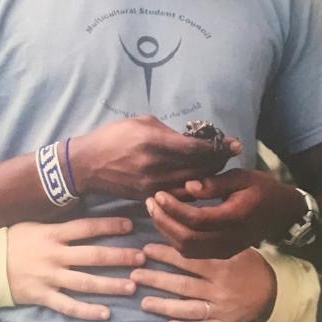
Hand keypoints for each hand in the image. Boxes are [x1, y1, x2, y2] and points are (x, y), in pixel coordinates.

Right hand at [7, 217, 144, 320]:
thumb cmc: (11, 241)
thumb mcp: (32, 224)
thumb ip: (57, 224)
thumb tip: (82, 216)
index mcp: (52, 234)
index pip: (86, 228)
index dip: (110, 226)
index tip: (131, 226)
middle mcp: (54, 255)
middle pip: (93, 255)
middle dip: (120, 257)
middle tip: (142, 258)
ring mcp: (49, 277)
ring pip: (85, 282)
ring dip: (110, 285)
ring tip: (131, 286)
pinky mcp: (42, 296)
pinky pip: (68, 306)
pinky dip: (87, 311)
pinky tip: (105, 313)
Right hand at [68, 116, 240, 200]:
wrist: (87, 165)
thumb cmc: (113, 137)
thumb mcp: (140, 123)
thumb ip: (168, 132)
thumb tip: (190, 140)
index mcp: (155, 143)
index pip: (197, 148)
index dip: (219, 146)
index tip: (235, 143)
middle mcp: (157, 167)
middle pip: (201, 168)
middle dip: (219, 160)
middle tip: (229, 153)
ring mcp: (154, 186)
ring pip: (194, 184)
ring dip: (209, 175)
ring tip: (217, 166)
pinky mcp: (149, 198)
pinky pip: (180, 194)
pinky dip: (194, 187)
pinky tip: (200, 180)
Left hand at [130, 244, 276, 321]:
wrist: (275, 291)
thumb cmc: (250, 264)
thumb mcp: (236, 248)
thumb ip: (212, 243)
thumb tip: (182, 229)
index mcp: (222, 267)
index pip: (189, 260)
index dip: (166, 255)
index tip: (146, 250)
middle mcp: (219, 289)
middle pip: (183, 285)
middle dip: (157, 280)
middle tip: (134, 274)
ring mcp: (221, 309)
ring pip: (189, 308)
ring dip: (165, 306)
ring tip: (144, 302)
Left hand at [146, 169, 303, 258]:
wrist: (283, 212)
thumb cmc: (262, 189)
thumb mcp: (242, 177)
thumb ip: (215, 183)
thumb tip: (188, 187)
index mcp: (236, 218)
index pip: (197, 219)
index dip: (174, 208)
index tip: (159, 194)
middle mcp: (230, 240)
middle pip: (188, 239)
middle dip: (164, 221)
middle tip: (150, 202)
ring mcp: (226, 250)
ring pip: (187, 250)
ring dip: (166, 231)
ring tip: (154, 210)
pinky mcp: (221, 254)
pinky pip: (193, 252)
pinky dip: (175, 239)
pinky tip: (166, 222)